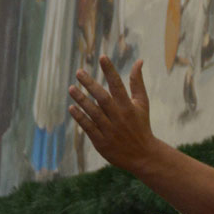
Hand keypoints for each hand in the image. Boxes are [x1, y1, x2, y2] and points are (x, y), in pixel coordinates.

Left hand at [68, 56, 154, 173]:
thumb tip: (139, 61)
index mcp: (129, 107)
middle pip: (103, 98)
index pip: (118, 85)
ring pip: (93, 113)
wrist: (143, 156)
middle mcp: (119, 118)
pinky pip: (89, 128)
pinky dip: (80, 118)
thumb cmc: (141, 125)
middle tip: (79, 72)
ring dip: (82, 100)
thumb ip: (137, 82)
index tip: (102, 57)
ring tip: (71, 88)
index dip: (110, 71)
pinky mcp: (102, 142)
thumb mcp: (142, 104)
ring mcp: (109, 130)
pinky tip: (72, 108)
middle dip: (90, 84)